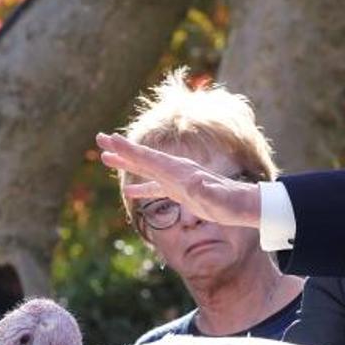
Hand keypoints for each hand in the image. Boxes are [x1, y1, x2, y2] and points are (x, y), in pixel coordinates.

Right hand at [95, 133, 261, 228]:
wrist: (246, 205)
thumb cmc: (232, 203)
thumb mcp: (219, 199)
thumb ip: (207, 192)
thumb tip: (197, 186)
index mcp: (181, 171)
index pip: (149, 158)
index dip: (127, 149)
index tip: (107, 139)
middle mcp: (178, 171)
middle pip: (144, 158)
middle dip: (121, 150)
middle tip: (98, 139)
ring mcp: (180, 180)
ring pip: (147, 170)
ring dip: (127, 164)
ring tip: (106, 159)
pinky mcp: (183, 191)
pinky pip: (156, 187)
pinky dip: (142, 188)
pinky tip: (129, 193)